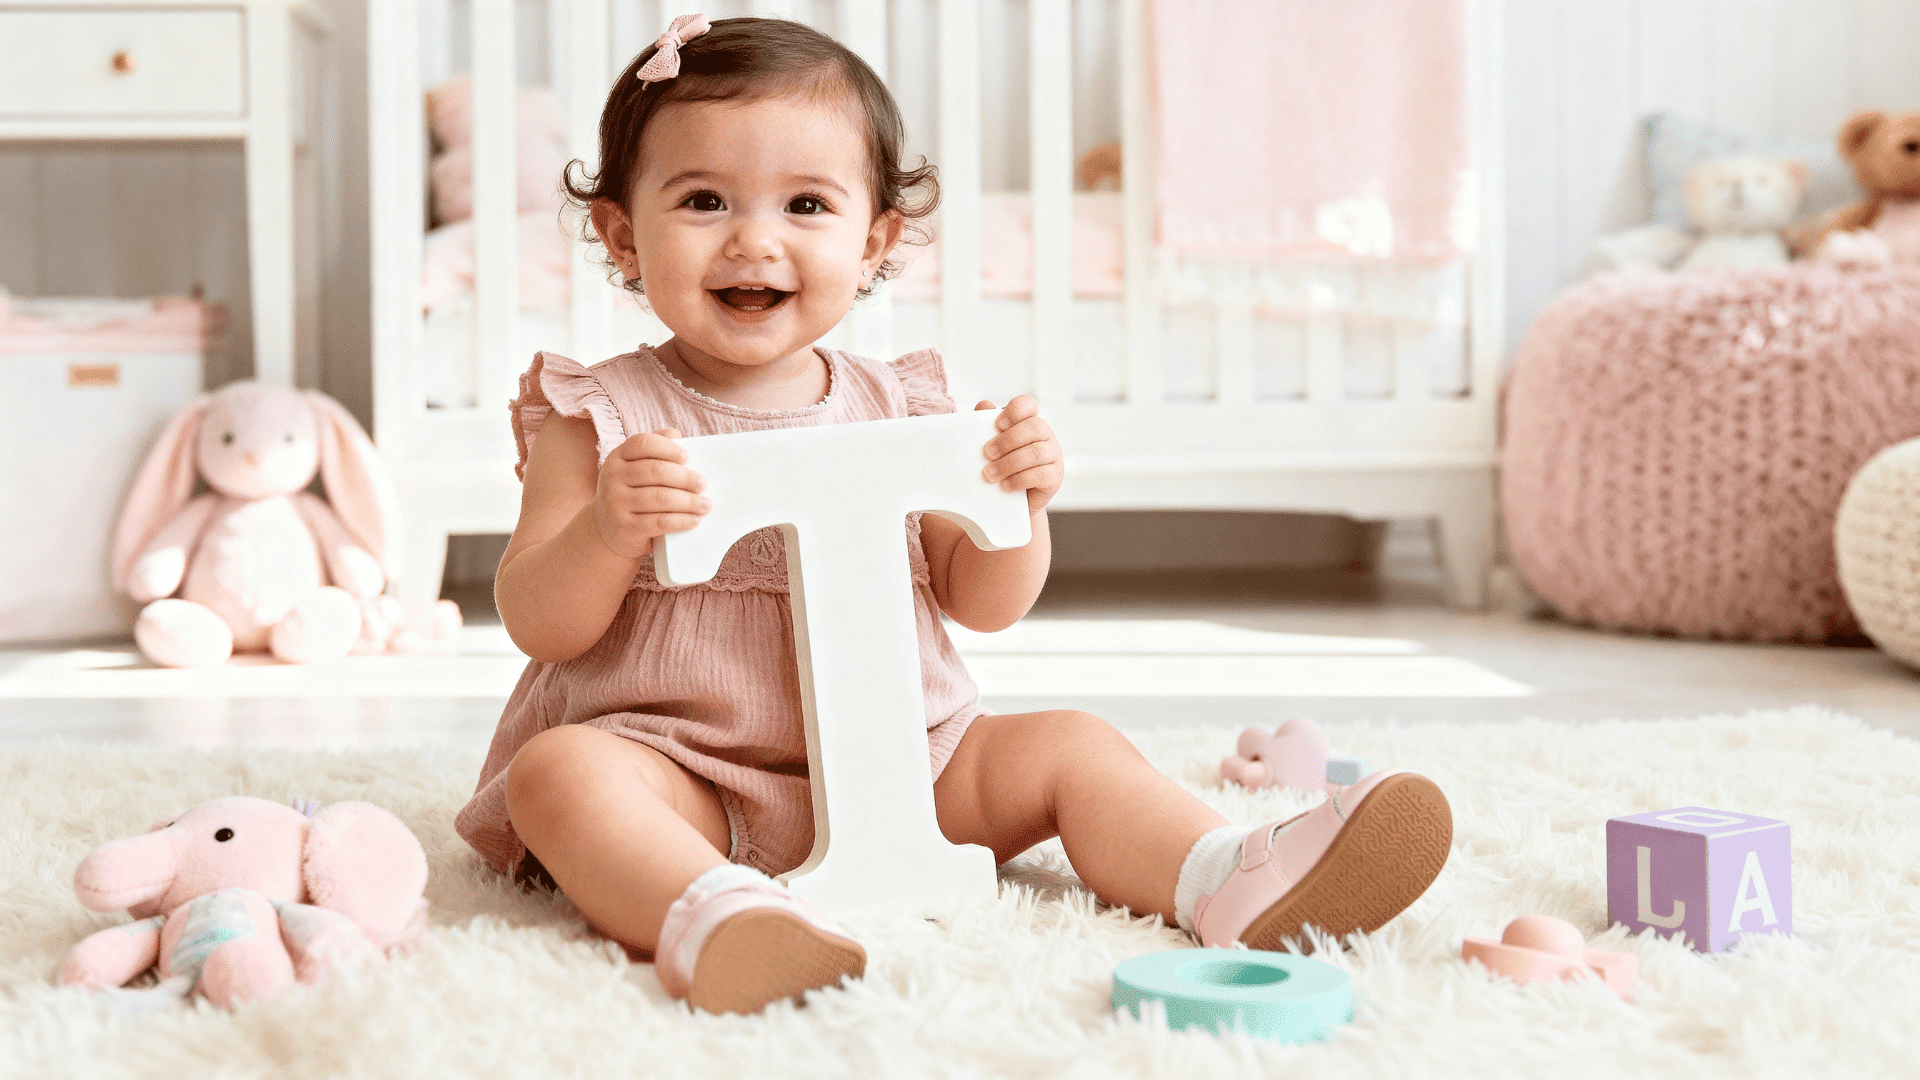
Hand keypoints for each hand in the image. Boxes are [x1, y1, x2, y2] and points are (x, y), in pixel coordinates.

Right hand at [592, 427, 710, 558]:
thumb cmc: (630, 494)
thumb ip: (652, 449)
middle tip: (703, 484)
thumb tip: (675, 434)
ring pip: (660, 497)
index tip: (687, 457)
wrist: (606, 530)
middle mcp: (612, 477)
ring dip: (688, 501)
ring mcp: (616, 502)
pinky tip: (694, 520)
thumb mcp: (634, 469)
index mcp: (617, 457)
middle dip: (685, 477)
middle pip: (655, 471)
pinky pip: (659, 522)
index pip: (643, 443)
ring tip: (705, 505)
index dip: (667, 448)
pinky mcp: (624, 527)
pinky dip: (680, 521)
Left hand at [976, 396, 1062, 513]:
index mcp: (1029, 421)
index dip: (1014, 411)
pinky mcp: (1055, 476)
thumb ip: (986, 426)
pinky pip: (1041, 475)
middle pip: (1034, 427)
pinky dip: (1019, 480)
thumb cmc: (1001, 466)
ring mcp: (1053, 454)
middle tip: (987, 453)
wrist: (1011, 500)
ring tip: (990, 474)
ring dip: (1009, 463)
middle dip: (1007, 440)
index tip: (997, 424)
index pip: (1028, 405)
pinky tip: (1005, 485)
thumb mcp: (991, 445)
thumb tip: (983, 405)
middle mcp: (1045, 435)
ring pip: (1036, 452)